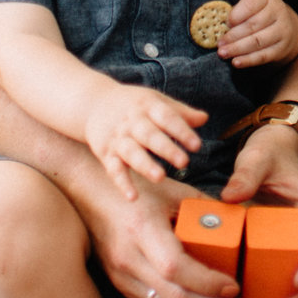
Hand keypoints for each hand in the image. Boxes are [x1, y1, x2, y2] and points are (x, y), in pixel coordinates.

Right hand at [71, 167, 261, 297]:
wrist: (87, 194)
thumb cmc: (137, 188)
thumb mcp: (173, 191)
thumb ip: (207, 210)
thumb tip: (246, 224)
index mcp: (141, 230)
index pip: (175, 267)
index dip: (208, 282)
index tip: (237, 287)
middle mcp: (129, 259)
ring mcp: (123, 278)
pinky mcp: (123, 288)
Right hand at [80, 82, 207, 198]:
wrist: (93, 103)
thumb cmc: (132, 105)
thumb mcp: (155, 101)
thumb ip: (180, 112)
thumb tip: (204, 118)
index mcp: (147, 106)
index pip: (166, 117)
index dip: (181, 131)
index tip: (197, 145)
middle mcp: (131, 122)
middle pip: (149, 135)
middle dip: (166, 148)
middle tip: (184, 162)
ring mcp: (118, 138)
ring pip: (131, 152)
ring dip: (145, 165)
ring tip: (161, 177)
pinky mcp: (106, 154)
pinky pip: (114, 170)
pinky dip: (122, 183)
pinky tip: (133, 197)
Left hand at [217, 0, 297, 66]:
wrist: (288, 27)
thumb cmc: (262, 14)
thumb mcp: (253, 5)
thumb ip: (239, 11)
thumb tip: (223, 27)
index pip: (251, 3)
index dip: (236, 14)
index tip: (226, 23)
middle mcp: (278, 12)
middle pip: (253, 25)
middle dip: (233, 35)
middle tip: (219, 44)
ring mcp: (282, 31)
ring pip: (257, 41)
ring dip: (237, 49)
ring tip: (223, 53)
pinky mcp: (281, 48)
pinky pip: (263, 56)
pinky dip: (248, 60)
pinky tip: (235, 62)